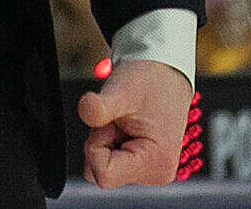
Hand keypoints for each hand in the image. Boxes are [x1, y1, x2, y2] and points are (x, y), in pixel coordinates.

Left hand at [77, 57, 193, 187]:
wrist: (166, 75)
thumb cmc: (150, 82)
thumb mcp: (121, 90)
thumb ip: (98, 107)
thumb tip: (84, 111)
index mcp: (155, 163)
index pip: (104, 175)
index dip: (97, 145)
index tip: (111, 122)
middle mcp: (156, 174)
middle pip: (102, 172)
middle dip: (101, 142)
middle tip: (118, 119)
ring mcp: (151, 172)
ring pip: (105, 167)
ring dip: (106, 142)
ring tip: (124, 121)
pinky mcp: (145, 166)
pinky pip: (112, 162)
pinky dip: (112, 143)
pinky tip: (126, 127)